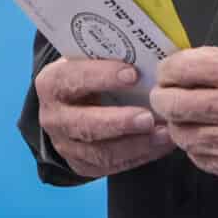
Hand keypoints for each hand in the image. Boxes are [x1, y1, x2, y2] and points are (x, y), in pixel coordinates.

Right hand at [34, 58, 174, 178]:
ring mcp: (66, 145)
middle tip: (148, 117)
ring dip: (136, 144)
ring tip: (164, 134)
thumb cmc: (92, 75)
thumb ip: (113, 56)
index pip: (73, 78)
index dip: (101, 76)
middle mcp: (54, 117)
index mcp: (53, 83)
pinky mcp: (83, 165)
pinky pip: (112, 165)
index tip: (133, 74)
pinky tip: (162, 144)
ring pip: (100, 151)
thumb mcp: (92, 61)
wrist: (73, 106)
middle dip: (119, 122)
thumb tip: (154, 52)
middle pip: (85, 123)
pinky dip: (141, 155)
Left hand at [148, 47, 217, 184]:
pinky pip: (197, 157)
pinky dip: (196, 146)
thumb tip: (176, 67)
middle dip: (162, 99)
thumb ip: (214, 61)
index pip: (182, 68)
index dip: (167, 70)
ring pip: (180, 134)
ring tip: (188, 117)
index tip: (167, 73)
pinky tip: (208, 135)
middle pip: (173, 104)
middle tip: (164, 97)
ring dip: (178, 124)